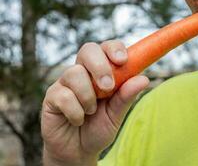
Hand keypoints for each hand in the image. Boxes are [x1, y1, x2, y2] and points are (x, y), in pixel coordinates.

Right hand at [41, 40, 148, 165]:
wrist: (78, 151)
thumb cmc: (99, 128)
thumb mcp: (117, 113)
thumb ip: (126, 96)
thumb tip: (144, 79)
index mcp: (101, 71)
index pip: (106, 48)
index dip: (114, 48)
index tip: (123, 60)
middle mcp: (82, 72)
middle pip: (88, 50)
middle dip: (100, 66)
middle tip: (108, 86)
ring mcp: (65, 82)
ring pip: (75, 73)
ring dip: (88, 96)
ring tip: (91, 112)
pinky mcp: (52, 96)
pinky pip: (64, 96)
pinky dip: (76, 112)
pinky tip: (78, 121)